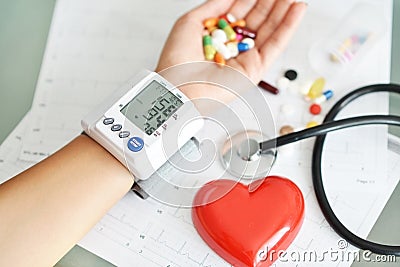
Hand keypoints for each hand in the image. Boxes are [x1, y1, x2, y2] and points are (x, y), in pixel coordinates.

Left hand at [156, 0, 306, 84]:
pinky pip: (275, 45)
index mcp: (218, 35)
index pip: (241, 11)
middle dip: (271, 3)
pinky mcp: (255, 69)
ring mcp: (245, 57)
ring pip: (270, 30)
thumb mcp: (190, 22)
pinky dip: (288, 27)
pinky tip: (297, 10)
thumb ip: (214, 6)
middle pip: (258, 19)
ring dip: (284, 11)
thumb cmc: (177, 60)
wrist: (179, 88)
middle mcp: (233, 46)